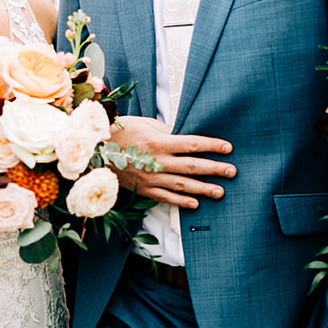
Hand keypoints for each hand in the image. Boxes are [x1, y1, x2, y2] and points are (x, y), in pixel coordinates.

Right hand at [110, 115, 233, 209]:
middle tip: (232, 172)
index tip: (228, 148)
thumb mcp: (145, 123)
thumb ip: (168, 130)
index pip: (193, 144)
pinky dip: (181, 202)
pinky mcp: (144, 189)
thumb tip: (187, 132)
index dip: (212, 146)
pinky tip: (196, 204)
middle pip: (192, 167)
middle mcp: (157, 162)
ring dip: (203, 189)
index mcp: (159, 143)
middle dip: (215, 169)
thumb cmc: (121, 131)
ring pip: (182, 186)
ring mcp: (150, 178)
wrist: (95, 150)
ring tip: (220, 191)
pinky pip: (166, 197)